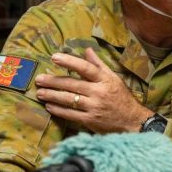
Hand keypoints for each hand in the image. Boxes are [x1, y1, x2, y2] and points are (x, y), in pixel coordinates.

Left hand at [35, 47, 152, 133]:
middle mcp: (99, 92)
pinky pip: (70, 114)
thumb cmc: (121, 98)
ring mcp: (94, 107)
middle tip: (39, 79)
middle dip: (53, 81)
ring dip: (52, 96)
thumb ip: (99, 65)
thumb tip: (87, 50)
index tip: (54, 57)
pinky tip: (49, 106)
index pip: (85, 68)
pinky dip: (58, 110)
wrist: (132, 121)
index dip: (69, 62)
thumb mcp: (114, 79)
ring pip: (68, 99)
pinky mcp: (90, 120)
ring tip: (39, 93)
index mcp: (105, 80)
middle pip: (72, 84)